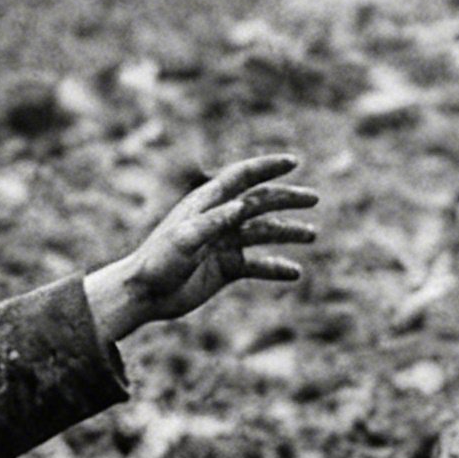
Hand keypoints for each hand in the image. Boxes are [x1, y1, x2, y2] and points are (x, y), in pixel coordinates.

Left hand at [83, 155, 317, 343]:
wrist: (144, 295)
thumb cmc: (158, 261)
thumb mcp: (184, 239)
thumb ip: (212, 222)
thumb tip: (242, 206)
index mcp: (206, 203)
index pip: (241, 178)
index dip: (267, 167)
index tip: (294, 162)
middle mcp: (218, 220)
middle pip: (259, 203)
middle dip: (286, 198)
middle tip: (314, 199)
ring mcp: (224, 244)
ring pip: (263, 233)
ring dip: (287, 231)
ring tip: (311, 234)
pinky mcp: (226, 268)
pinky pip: (257, 265)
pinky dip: (275, 267)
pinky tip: (294, 272)